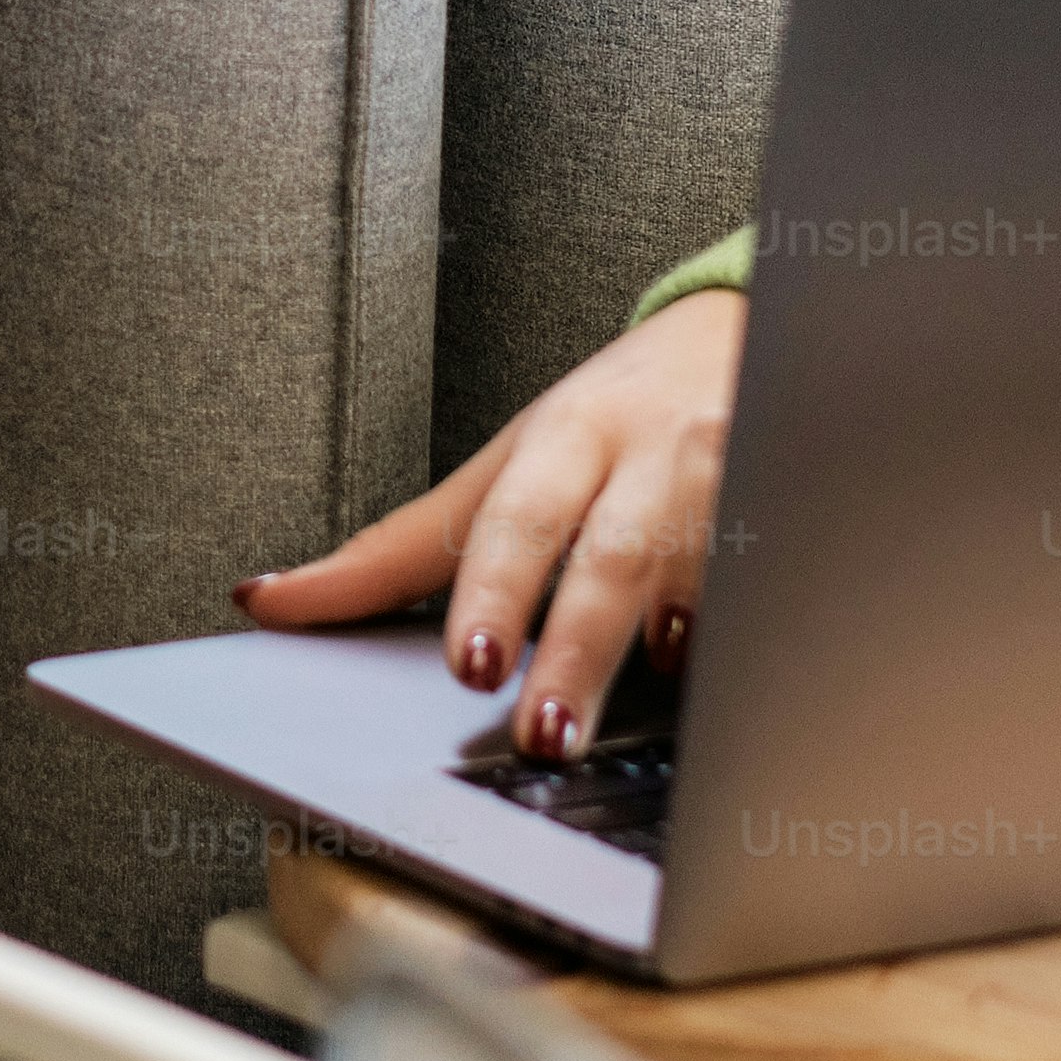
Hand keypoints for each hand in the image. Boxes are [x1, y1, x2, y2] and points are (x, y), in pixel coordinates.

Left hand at [235, 290, 740, 756]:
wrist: (738, 330)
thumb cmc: (604, 418)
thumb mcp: (499, 465)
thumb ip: (393, 548)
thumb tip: (265, 602)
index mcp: (564, 436)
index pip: (518, 521)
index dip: (494, 594)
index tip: (472, 665)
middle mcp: (649, 452)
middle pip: (611, 560)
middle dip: (575, 650)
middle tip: (541, 730)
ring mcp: (736, 476)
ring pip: (703, 569)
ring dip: (667, 643)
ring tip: (627, 714)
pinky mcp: (795, 505)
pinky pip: (774, 582)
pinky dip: (744, 628)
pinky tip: (720, 664)